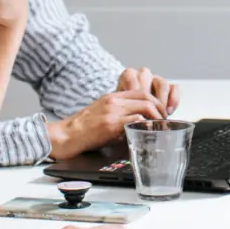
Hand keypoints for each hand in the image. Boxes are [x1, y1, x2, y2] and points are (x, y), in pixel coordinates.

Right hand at [44, 89, 166, 158]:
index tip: (160, 113)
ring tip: (159, 128)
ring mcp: (112, 111)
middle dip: (160, 109)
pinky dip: (146, 126)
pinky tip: (148, 133)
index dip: (155, 101)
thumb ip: (118, 112)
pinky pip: (136, 120)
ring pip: (145, 107)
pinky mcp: (111, 124)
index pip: (141, 92)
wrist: (65, 136)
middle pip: (147, 97)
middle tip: (164, 121)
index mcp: (112, 97)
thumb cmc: (82, 129)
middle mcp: (114, 101)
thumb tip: (137, 121)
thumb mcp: (101, 113)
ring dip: (157, 118)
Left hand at [116, 67, 179, 115]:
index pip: (130, 78)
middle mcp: (143, 76)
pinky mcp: (169, 87)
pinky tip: (169, 112)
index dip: (133, 93)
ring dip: (161, 100)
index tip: (135, 109)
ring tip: (159, 115)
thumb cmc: (121, 114)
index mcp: (128, 76)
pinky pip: (174, 88)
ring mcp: (157, 80)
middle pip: (148, 80)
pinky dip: (174, 99)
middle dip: (148, 98)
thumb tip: (127, 124)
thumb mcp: (118, 111)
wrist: (129, 115)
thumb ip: (122, 112)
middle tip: (147, 115)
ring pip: (162, 83)